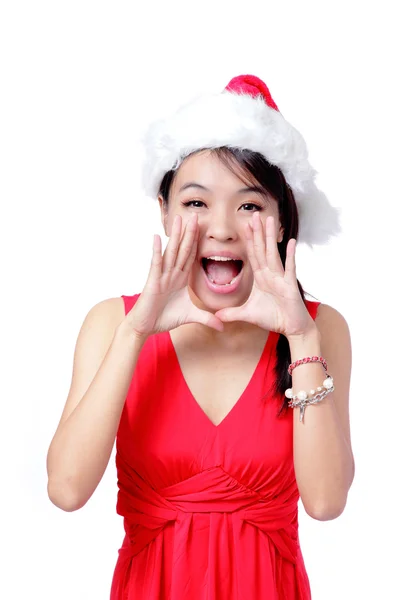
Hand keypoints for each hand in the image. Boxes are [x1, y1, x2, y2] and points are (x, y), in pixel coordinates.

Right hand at [125, 214, 223, 337]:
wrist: (145, 327)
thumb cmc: (163, 318)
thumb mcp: (190, 317)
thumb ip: (206, 318)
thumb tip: (222, 326)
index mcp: (180, 278)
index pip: (191, 256)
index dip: (198, 242)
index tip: (205, 228)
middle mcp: (172, 273)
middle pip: (183, 249)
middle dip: (190, 233)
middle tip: (196, 215)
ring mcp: (162, 276)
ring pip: (171, 252)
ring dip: (175, 236)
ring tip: (179, 219)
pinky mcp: (153, 282)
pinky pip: (156, 264)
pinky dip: (156, 251)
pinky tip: (157, 237)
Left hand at [214, 213, 315, 337]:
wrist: (292, 328)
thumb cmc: (274, 318)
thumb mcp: (248, 315)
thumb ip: (233, 313)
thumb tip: (217, 317)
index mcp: (262, 278)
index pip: (253, 255)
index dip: (249, 241)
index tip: (244, 225)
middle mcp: (271, 274)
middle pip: (262, 250)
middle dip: (258, 232)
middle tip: (254, 214)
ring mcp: (281, 278)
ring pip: (273, 254)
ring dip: (271, 237)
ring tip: (270, 220)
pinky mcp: (290, 286)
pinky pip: (289, 268)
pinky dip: (290, 255)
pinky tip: (291, 241)